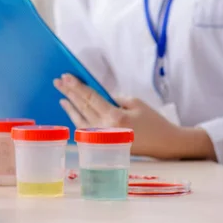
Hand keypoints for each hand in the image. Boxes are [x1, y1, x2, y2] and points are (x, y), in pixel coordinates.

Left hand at [54, 74, 215, 160]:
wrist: (165, 145)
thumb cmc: (153, 122)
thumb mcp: (135, 103)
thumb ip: (114, 99)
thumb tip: (97, 96)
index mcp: (114, 117)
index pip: (90, 98)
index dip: (76, 87)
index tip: (65, 77)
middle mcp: (105, 129)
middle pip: (82, 107)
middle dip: (69, 93)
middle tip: (57, 82)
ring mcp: (103, 139)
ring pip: (80, 120)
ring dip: (70, 108)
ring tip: (62, 97)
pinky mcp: (104, 145)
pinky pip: (86, 131)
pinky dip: (77, 120)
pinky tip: (72, 112)